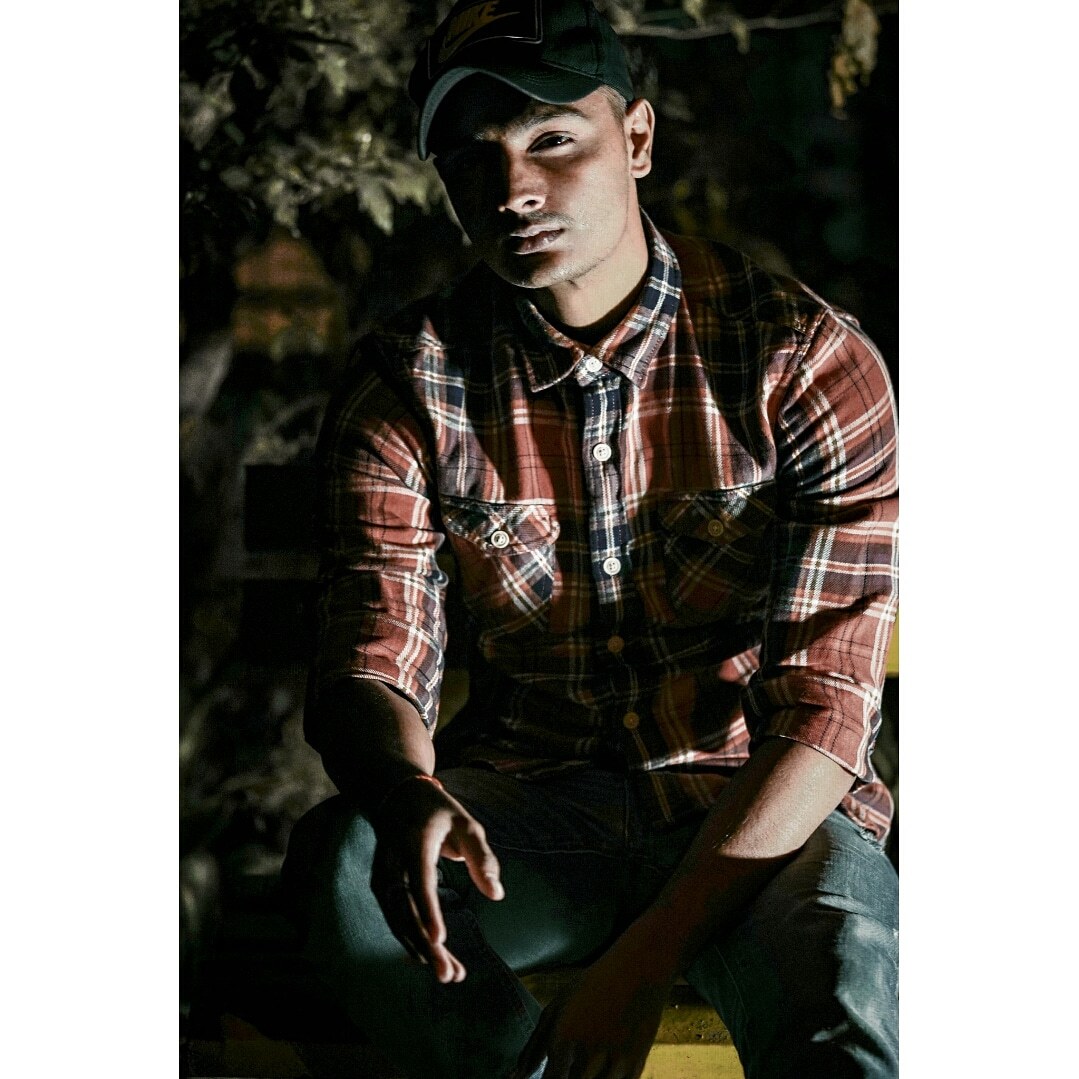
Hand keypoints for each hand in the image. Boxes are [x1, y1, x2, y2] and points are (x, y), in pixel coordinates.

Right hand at [370, 775, 503, 982]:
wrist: (397, 796)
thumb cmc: (440, 812)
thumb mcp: (467, 824)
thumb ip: (482, 857)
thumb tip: (497, 894)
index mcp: (415, 841)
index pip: (420, 881)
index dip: (429, 911)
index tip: (440, 939)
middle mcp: (393, 861)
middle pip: (405, 910)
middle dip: (426, 945)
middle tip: (449, 975)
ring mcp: (382, 874)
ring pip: (397, 920)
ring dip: (419, 950)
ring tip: (448, 974)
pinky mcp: (380, 886)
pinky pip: (394, 918)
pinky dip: (410, 940)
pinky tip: (428, 958)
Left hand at [511, 932, 674, 1078]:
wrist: (638, 969)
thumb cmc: (592, 987)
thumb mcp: (558, 1007)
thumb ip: (534, 1045)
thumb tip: (516, 1076)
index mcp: (564, 1037)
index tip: (552, 1073)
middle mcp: (588, 1052)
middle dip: (567, 1077)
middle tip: (569, 1062)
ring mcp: (615, 1062)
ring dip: (587, 1078)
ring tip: (585, 1062)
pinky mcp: (636, 1066)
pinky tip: (602, 1066)